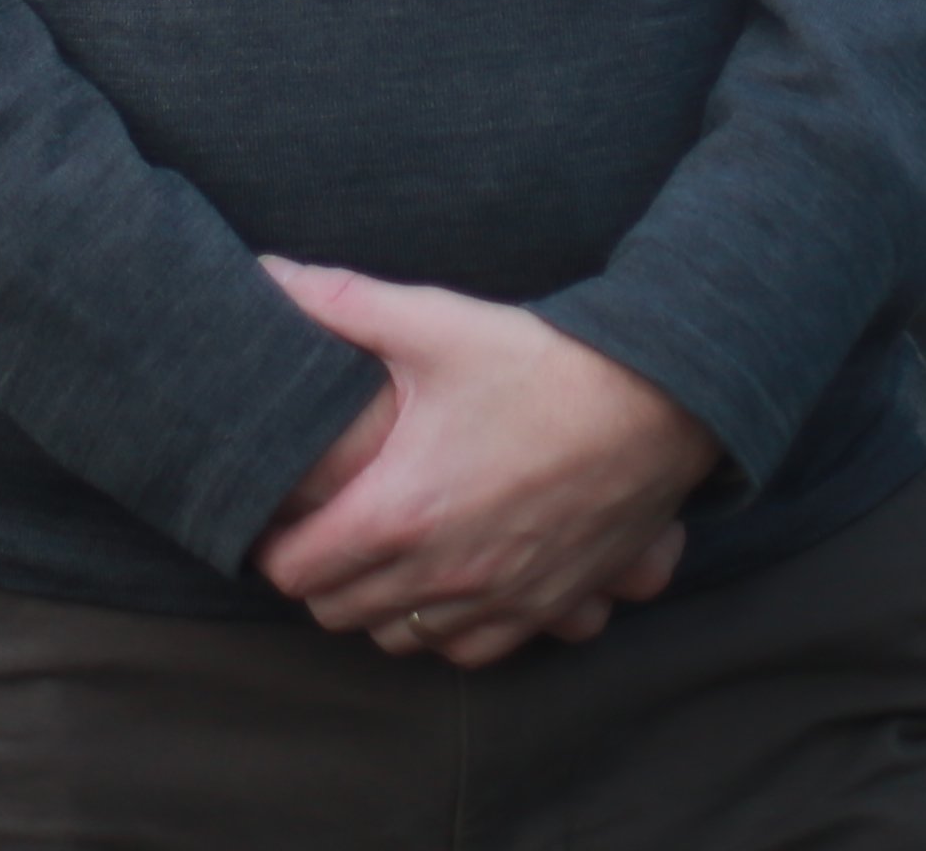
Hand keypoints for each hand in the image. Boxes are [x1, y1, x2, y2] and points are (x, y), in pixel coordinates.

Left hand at [248, 259, 716, 664]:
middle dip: (319, 576)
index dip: (274, 545)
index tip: (279, 518)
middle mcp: (443, 573)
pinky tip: (446, 583)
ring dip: (378, 606)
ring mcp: (497, 599)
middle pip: (337, 612)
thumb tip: (267, 273)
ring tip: (379, 556)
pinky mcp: (545, 608)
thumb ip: (340, 302)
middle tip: (324, 528)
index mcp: (400, 511)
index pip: (295, 571)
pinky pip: (469, 652)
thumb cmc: (541, 362)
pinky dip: (445, 629)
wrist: (658, 403)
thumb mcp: (435, 322)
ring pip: (399, 642)